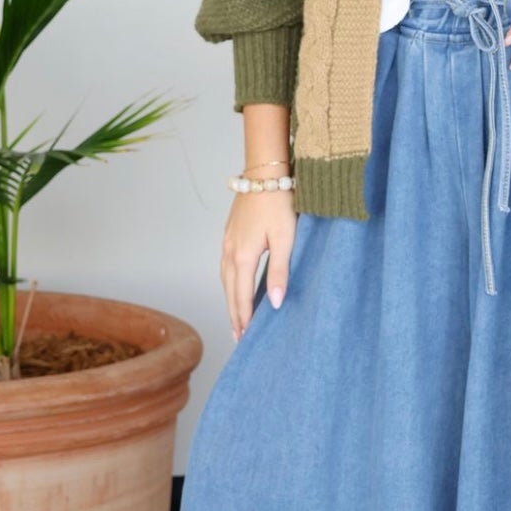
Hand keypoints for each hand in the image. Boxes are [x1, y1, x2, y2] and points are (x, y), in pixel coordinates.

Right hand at [221, 189, 296, 339]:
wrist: (265, 173)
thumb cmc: (279, 203)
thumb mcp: (285, 239)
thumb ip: (279, 272)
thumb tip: (276, 303)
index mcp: (242, 256)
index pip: (242, 296)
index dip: (244, 318)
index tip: (245, 337)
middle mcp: (229, 251)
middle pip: (229, 291)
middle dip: (234, 314)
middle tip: (238, 336)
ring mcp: (227, 241)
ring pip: (225, 279)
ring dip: (230, 299)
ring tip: (236, 317)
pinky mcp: (230, 233)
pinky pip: (225, 266)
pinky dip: (229, 282)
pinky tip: (235, 285)